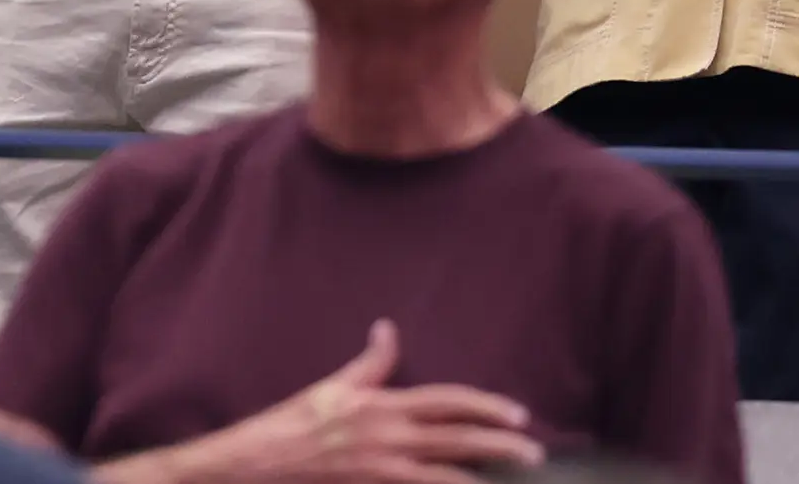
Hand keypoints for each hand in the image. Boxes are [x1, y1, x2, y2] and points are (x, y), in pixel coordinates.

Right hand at [161, 321, 539, 483]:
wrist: (263, 460)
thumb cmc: (295, 421)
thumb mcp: (333, 386)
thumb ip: (370, 363)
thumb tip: (388, 329)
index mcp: (383, 405)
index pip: (447, 401)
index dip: (485, 406)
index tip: (517, 413)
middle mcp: (391, 437)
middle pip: (458, 440)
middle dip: (500, 444)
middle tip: (535, 451)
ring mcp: (386, 469)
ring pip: (449, 474)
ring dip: (484, 475)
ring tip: (516, 478)